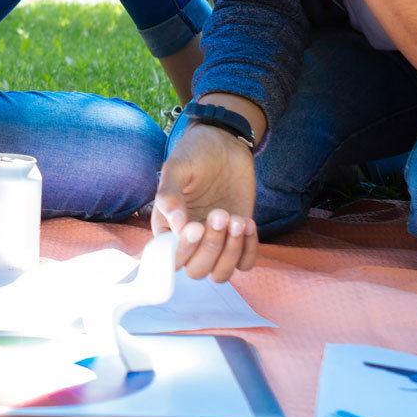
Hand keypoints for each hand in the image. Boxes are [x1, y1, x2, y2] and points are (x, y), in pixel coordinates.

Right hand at [152, 122, 259, 281]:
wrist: (225, 144)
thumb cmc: (195, 153)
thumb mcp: (177, 168)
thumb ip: (169, 196)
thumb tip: (177, 227)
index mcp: (168, 229)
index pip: (172, 259)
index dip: (185, 250)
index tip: (197, 226)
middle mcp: (190, 242)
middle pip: (197, 271)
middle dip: (212, 248)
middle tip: (220, 213)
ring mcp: (216, 242)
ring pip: (221, 273)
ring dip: (231, 252)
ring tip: (238, 220)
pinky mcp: (238, 238)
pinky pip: (244, 262)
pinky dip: (248, 249)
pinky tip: (247, 222)